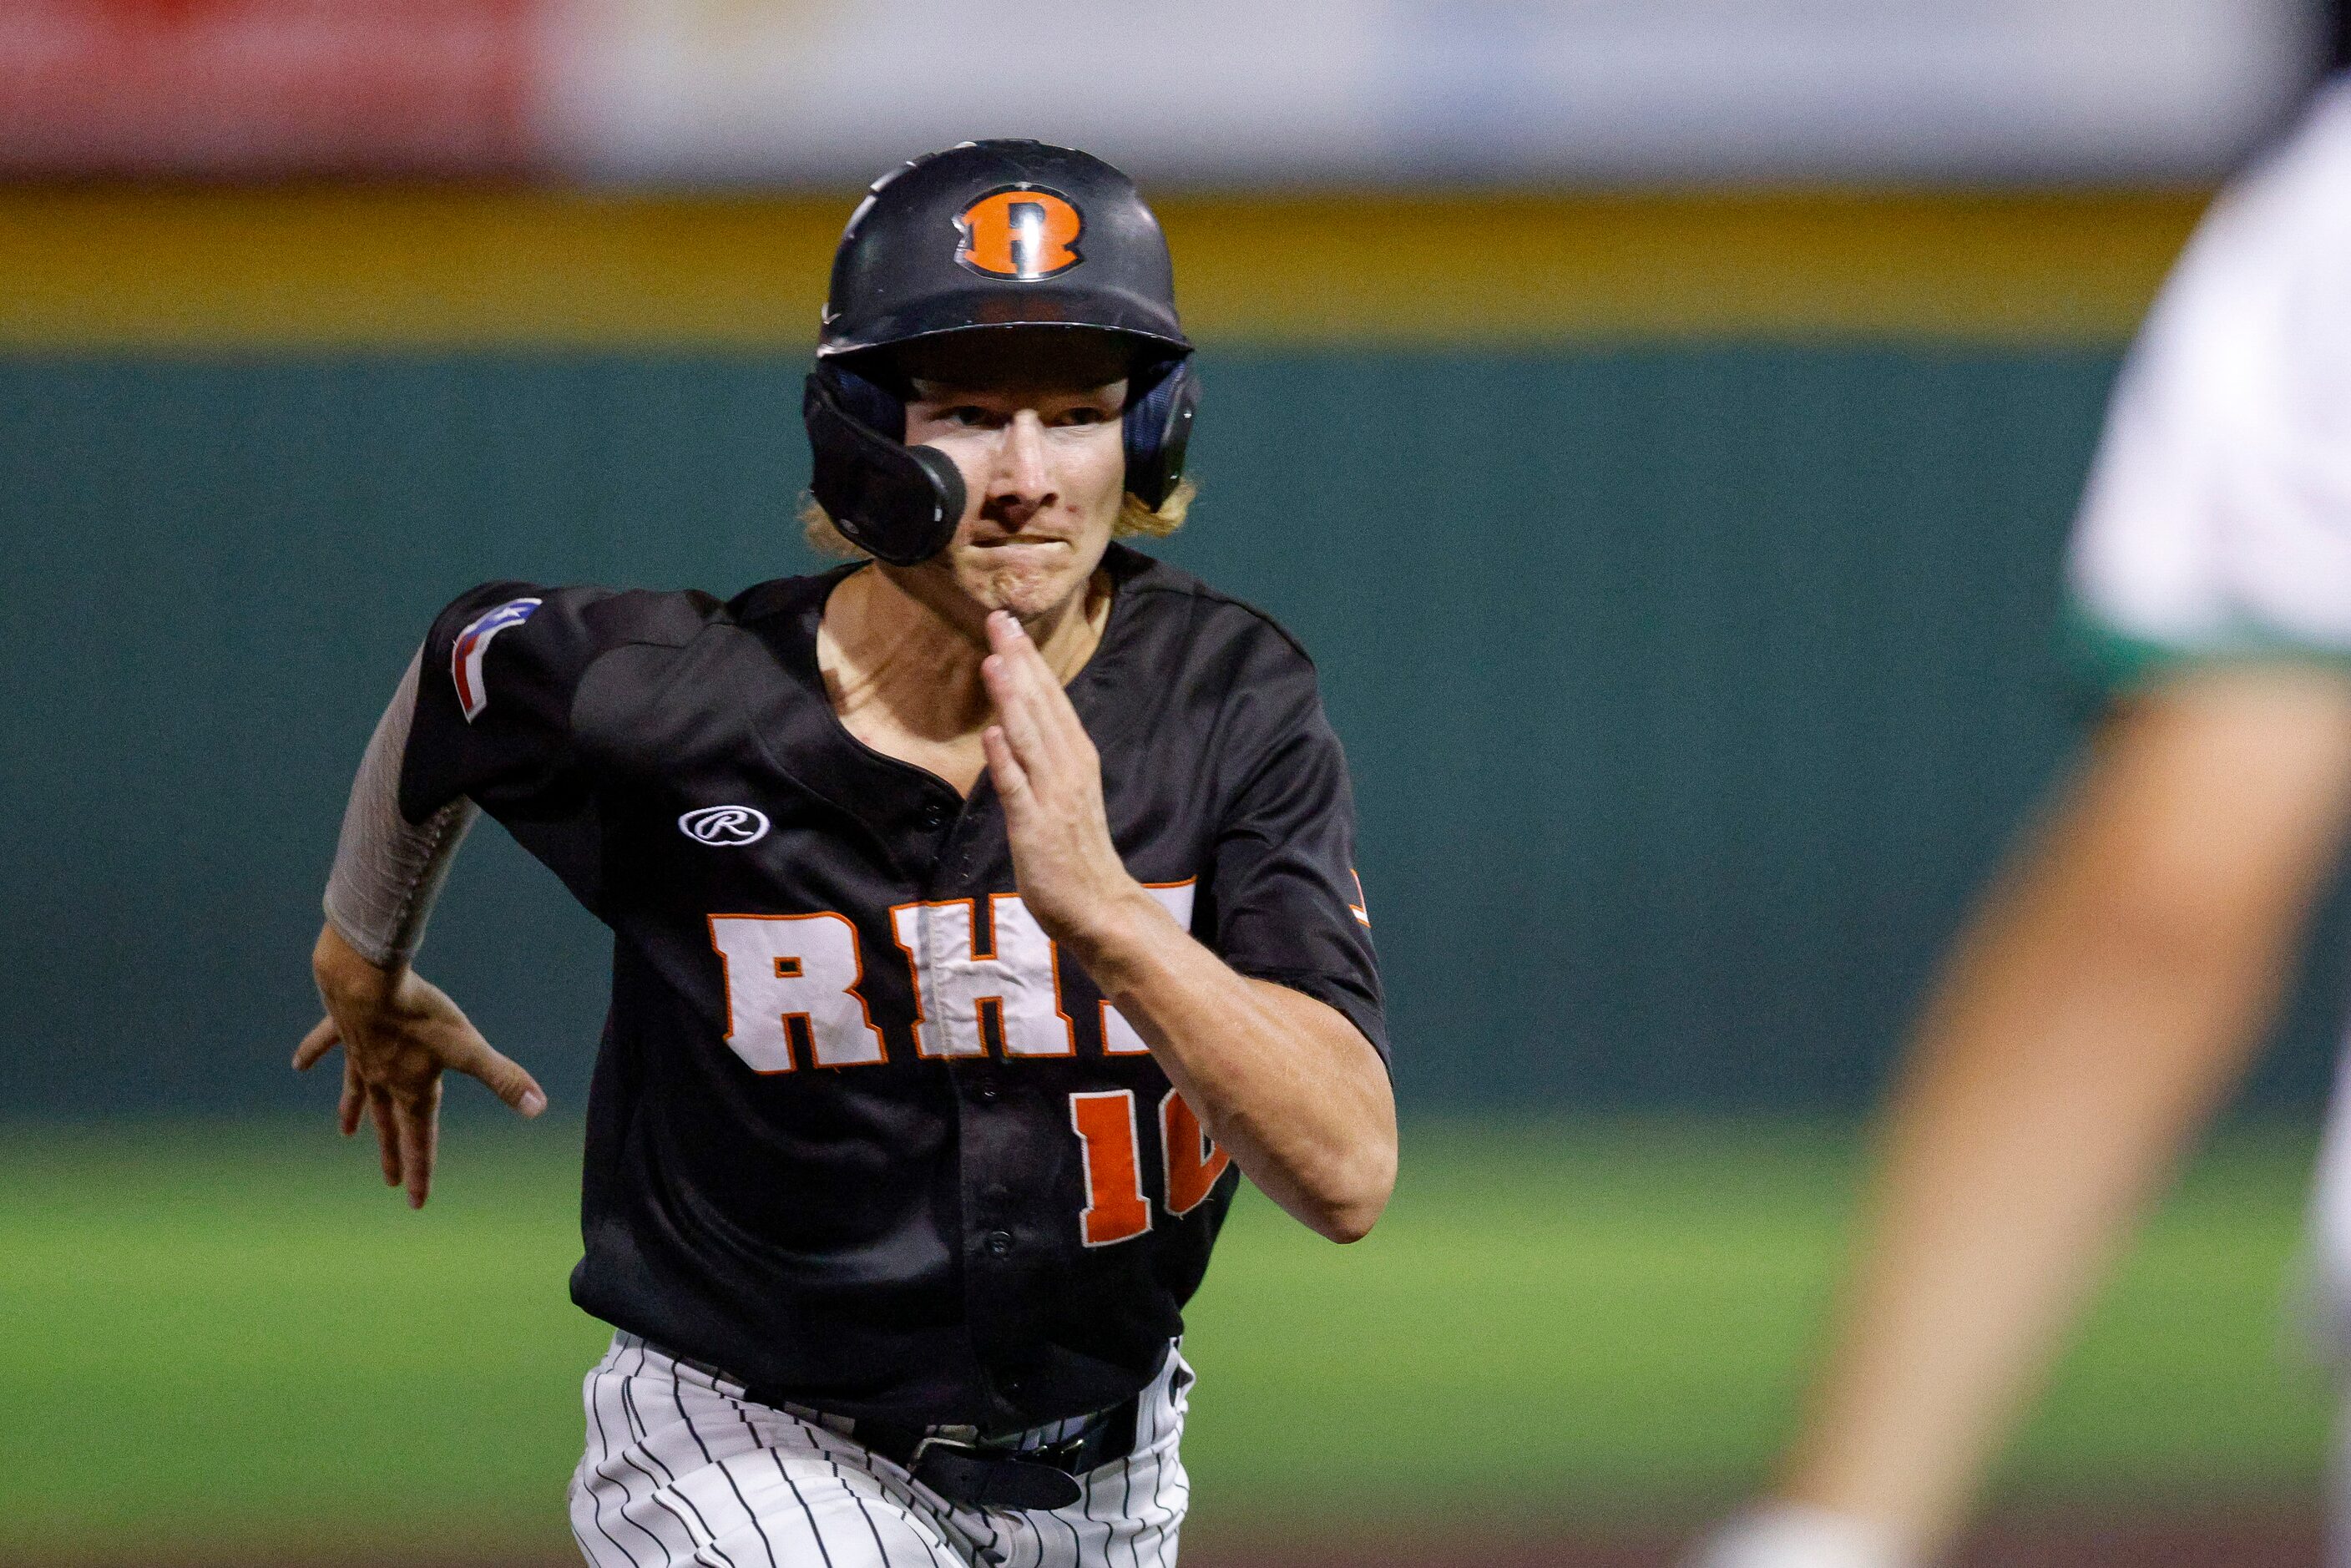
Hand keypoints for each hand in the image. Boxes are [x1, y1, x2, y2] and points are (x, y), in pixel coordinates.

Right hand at [294, 921, 545, 1208]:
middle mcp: (381, 1077)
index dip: (422, 1170)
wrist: (366, 980)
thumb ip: (502, 1077)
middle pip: (390, 1124)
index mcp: (411, 1087)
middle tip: (390, 1183)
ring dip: (354, 1113)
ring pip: (358, 1091)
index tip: (417, 1203)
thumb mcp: (468, 1046)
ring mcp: (358, 1054)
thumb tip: (538, 1107)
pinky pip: (325, 1044)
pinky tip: (299, 1063)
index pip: (420, 1138)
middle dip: (392, 1154)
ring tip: (346, 1134)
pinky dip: (313, 1053)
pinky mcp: (342, 1026)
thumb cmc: (419, 1014)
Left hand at [980, 610, 1152, 952]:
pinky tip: (992, 732)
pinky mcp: (1034, 827)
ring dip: (1011, 698)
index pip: (1050, 698)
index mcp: (1076, 756)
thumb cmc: (1078, 851)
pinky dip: (1005, 760)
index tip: (1010, 622)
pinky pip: (1017, 788)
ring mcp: (1051, 796)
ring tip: (993, 659)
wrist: (1099, 905)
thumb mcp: (1065, 792)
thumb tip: (1015, 724)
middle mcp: (1067, 768)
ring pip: (1028, 738)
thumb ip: (1045, 757)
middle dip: (1018, 661)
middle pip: (1040, 705)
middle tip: (998, 617)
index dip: (1029, 659)